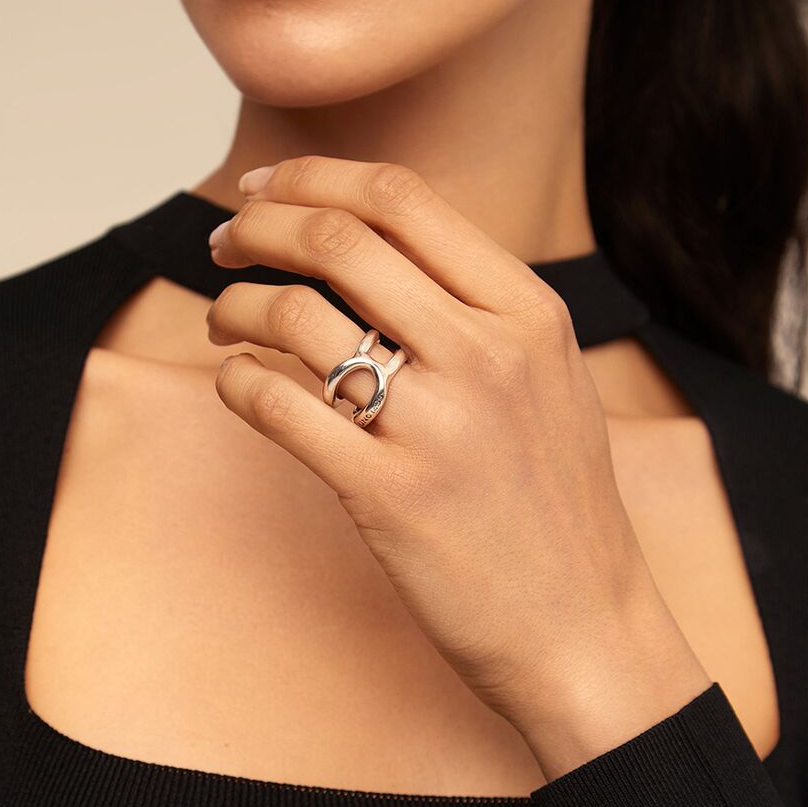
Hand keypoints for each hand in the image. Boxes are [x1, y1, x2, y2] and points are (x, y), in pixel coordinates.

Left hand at [205, 155, 709, 763]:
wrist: (585, 628)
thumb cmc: (557, 506)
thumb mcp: (549, 380)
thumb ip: (477, 309)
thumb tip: (371, 250)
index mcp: (528, 314)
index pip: (401, 198)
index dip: (314, 178)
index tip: (267, 189)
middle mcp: (486, 355)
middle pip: (339, 239)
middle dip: (257, 225)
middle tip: (222, 243)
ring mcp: (437, 426)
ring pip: (295, 316)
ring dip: (234, 306)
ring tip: (222, 323)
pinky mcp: (387, 495)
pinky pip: (277, 406)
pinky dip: (237, 381)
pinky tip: (238, 384)